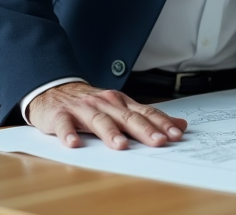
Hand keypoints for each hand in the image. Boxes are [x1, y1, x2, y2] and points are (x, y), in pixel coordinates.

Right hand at [25, 82, 187, 148]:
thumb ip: (148, 118)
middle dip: (144, 129)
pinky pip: (64, 125)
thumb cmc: (91, 104)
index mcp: (121, 103)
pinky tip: (74, 143)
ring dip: (110, 133)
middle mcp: (105, 104)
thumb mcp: (121, 108)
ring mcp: (82, 109)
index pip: (145, 113)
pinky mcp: (60, 115)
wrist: (55, 90)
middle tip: (158, 141)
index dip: (161, 123)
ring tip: (121, 145)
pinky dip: (68, 133)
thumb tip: (180, 125)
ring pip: (99, 120)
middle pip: (127, 117)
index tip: (176, 134)